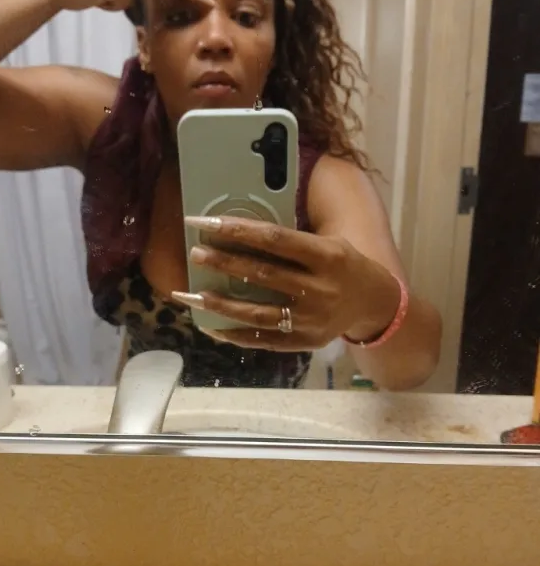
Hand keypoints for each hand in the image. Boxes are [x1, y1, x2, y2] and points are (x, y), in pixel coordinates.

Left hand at [171, 215, 401, 351]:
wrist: (374, 303)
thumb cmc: (343, 265)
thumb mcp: (327, 243)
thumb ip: (289, 242)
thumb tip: (236, 230)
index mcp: (327, 255)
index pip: (275, 239)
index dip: (238, 230)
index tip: (205, 223)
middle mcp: (320, 288)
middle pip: (263, 275)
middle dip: (224, 264)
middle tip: (196, 254)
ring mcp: (312, 319)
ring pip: (258, 313)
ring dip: (221, 305)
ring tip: (191, 295)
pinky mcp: (305, 342)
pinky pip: (264, 340)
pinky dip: (235, 334)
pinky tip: (211, 327)